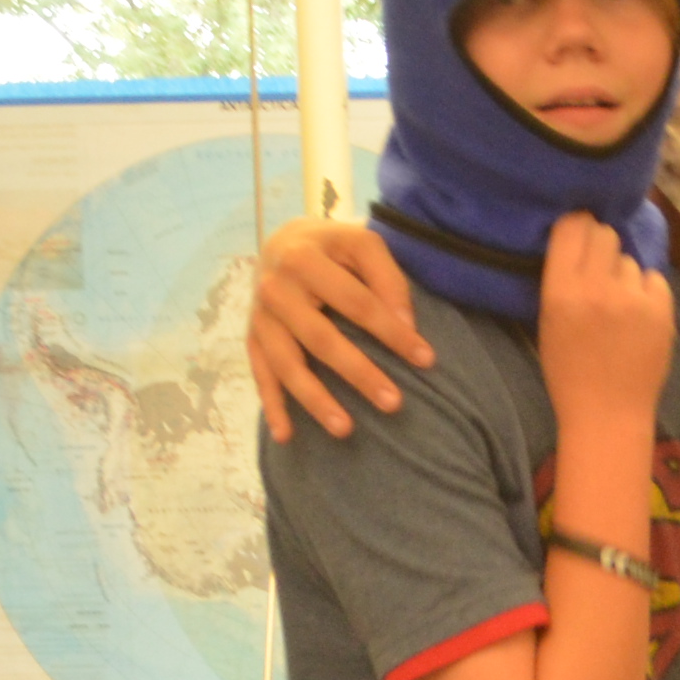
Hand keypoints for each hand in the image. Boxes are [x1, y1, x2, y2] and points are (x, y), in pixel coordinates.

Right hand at [248, 216, 427, 441]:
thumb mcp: (362, 245)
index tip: (426, 359)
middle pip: (320, 338)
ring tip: (345, 430)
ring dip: (315, 400)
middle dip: (358, 373)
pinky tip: (286, 436)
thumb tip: (406, 326)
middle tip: (394, 404)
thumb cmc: (333, 248)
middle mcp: (275, 289)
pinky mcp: (252, 339)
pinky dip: (272, 407)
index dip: (391, 331)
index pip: (356, 302)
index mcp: (304, 259)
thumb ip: (387, 278)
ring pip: (287, 365)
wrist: (284, 242)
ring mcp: (260, 318)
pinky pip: (261, 376)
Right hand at [532, 215, 678, 423]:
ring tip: (620, 308)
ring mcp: (633, 298)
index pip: (572, 226)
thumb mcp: (548, 320)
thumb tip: (579, 241)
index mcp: (561, 290)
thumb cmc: (569, 372)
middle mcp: (597, 287)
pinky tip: (639, 319)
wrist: (607, 414)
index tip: (580, 236)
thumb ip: (562, 278)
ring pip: (630, 261)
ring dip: (625, 277)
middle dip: (602, 247)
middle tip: (601, 272)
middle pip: (605, 234)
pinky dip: (648, 294)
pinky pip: (655, 281)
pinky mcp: (662, 310)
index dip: (578, 226)